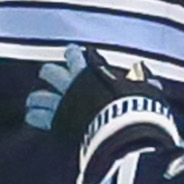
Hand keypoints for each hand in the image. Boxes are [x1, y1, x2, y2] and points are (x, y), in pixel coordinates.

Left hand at [26, 45, 180, 183]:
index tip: (72, 53)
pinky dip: (35, 117)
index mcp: (89, 74)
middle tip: (53, 78)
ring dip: (38, 99)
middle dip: (50, 75)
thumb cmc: (133, 108)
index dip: (73, 54)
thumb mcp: (142, 90)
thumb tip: (149, 79)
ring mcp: (62, 105)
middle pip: (50, 73)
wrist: (120, 131)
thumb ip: (142, 83)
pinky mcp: (57, 123)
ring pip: (38, 96)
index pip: (75, 57)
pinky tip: (34, 118)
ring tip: (37, 101)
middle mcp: (71, 86)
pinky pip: (37, 118)